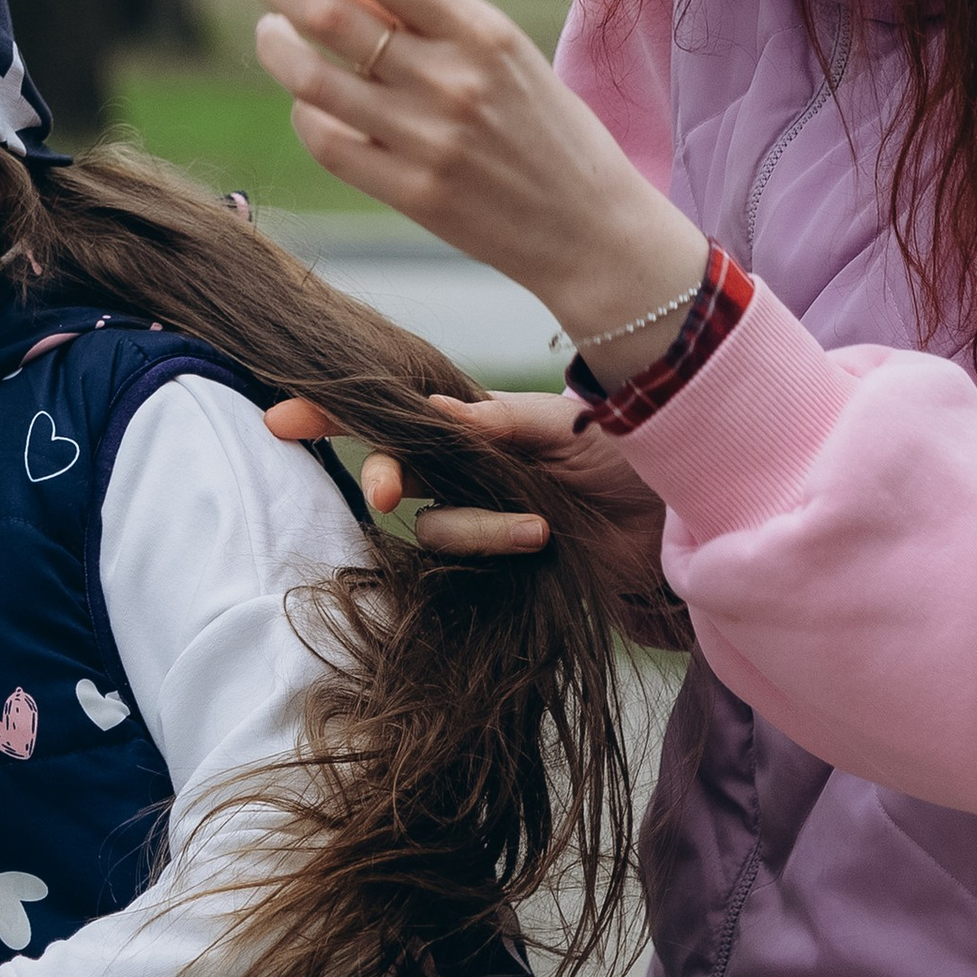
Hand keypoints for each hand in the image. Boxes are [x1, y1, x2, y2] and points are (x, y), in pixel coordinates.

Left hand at [218, 0, 706, 382]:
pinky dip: (305, 115)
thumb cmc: (544, 128)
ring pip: (315, 81)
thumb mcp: (501, 53)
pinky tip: (306, 102)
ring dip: (276, 46)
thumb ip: (421, 16)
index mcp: (483, 31)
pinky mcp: (413, 195)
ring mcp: (430, 141)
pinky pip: (329, 143)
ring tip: (266, 29)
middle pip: (332, 15)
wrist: (593, 230)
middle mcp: (453, 81)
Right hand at [270, 389, 667, 580]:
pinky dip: (492, 552)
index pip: (402, 410)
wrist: (692, 526)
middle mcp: (476, 468)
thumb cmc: (642, 459)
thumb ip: (501, 422)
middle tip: (388, 491)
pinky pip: (465, 565)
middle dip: (385, 474)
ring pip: (433, 526)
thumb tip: (431, 409)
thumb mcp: (573, 428)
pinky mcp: (505, 567)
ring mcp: (488, 519)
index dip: (339, 413)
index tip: (284, 417)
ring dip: (474, 526)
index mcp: (486, 422)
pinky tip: (539, 544)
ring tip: (537, 527)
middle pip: (400, 469)